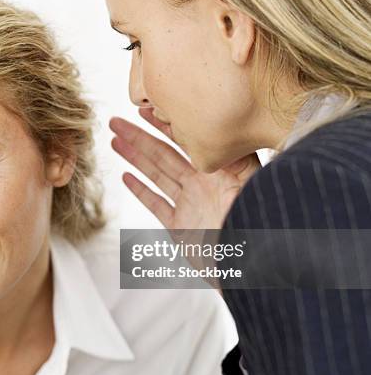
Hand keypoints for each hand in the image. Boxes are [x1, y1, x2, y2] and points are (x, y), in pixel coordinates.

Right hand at [109, 108, 260, 230]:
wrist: (252, 265)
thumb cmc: (258, 228)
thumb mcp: (252, 188)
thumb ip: (240, 161)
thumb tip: (227, 131)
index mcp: (218, 173)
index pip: (185, 142)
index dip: (164, 125)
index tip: (145, 109)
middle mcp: (201, 185)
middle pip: (163, 155)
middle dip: (139, 137)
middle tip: (116, 122)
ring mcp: (189, 205)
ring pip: (155, 175)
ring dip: (134, 158)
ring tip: (115, 142)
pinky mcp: (180, 228)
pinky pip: (156, 205)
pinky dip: (141, 191)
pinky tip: (126, 177)